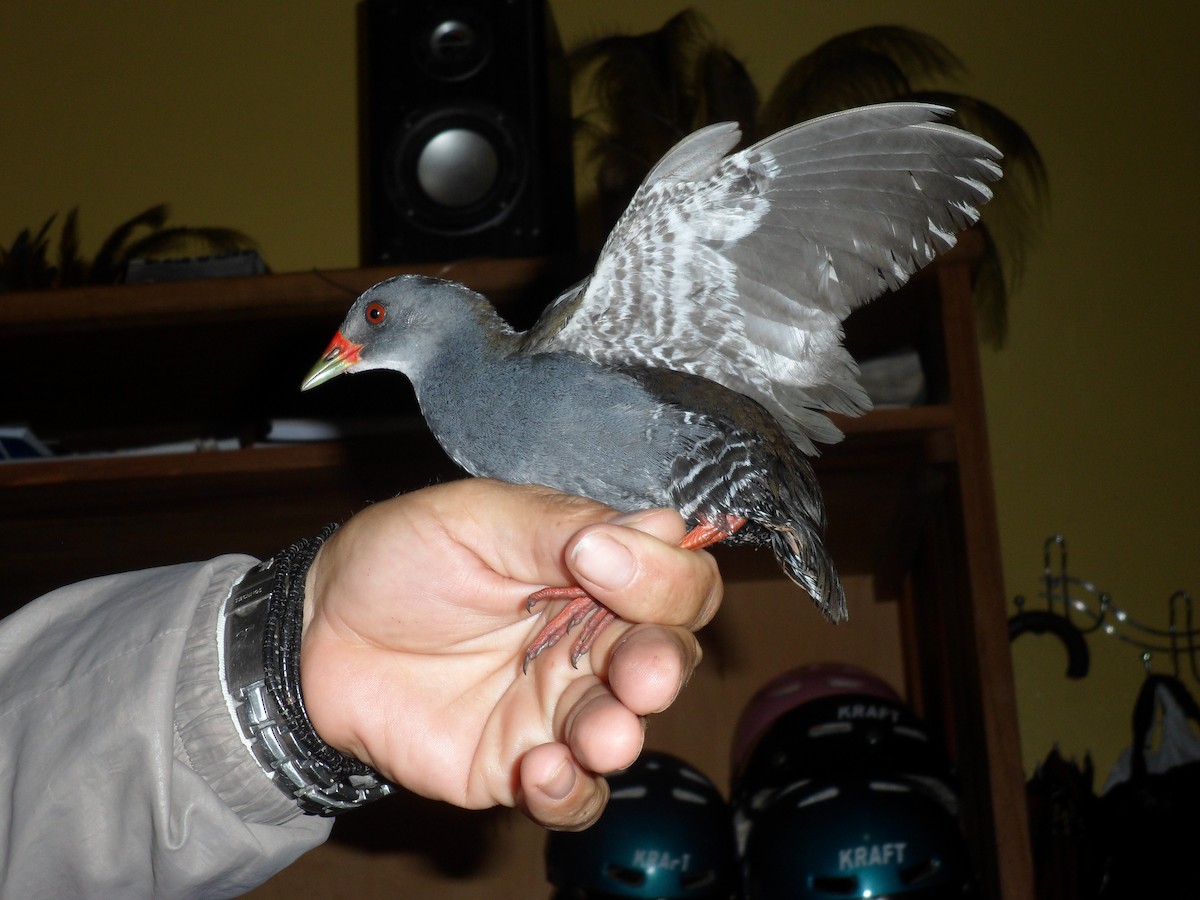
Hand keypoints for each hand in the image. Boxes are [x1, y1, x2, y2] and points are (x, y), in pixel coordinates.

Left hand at [299, 478, 721, 829]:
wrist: (317, 632)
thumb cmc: (399, 560)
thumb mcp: (476, 517)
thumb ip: (561, 525)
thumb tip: (657, 526)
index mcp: (596, 574)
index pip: (675, 582)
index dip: (663, 577)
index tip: (599, 563)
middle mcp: (591, 643)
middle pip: (666, 659)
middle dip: (662, 667)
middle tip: (640, 673)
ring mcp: (556, 709)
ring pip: (625, 732)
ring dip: (621, 736)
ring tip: (598, 735)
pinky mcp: (518, 765)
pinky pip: (572, 796)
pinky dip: (570, 792)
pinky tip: (542, 770)